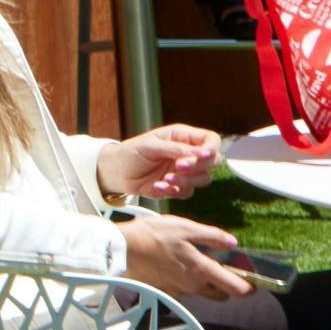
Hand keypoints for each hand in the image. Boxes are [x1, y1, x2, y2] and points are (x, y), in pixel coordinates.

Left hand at [96, 126, 223, 197]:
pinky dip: (174, 191)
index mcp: (182, 137)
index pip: (210, 139)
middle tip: (178, 167)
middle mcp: (187, 154)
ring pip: (204, 179)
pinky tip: (158, 186)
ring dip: (186, 180)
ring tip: (166, 178)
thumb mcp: (150, 145)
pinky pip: (187, 192)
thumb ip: (175, 148)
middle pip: (213, 161)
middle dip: (198, 166)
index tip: (201, 155)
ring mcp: (185, 171)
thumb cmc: (130, 152)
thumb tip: (199, 153)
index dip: (211, 148)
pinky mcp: (178, 186)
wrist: (117, 172)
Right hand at [116, 211, 250, 301]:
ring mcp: (178, 291)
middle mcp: (193, 286)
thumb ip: (211, 236)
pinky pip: (182, 289)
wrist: (120, 250)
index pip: (236, 289)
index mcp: (202, 270)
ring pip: (200, 291)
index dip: (249, 288)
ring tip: (193, 261)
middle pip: (220, 295)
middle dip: (226, 286)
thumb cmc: (152, 235)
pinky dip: (184, 279)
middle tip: (222, 269)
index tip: (253, 281)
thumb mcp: (184, 227)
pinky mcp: (165, 291)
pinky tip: (173, 264)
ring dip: (204, 281)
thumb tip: (232, 243)